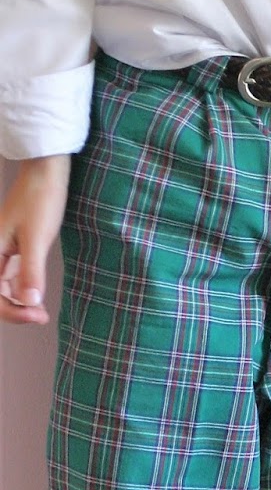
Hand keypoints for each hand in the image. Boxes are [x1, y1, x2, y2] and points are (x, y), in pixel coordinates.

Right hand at [0, 155, 70, 325]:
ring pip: (1, 287)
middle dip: (15, 310)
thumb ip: (31, 271)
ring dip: (18, 302)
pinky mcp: (12, 248)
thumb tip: (29, 302)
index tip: (37, 316)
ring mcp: (0, 250)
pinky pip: (9, 276)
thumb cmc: (40, 199)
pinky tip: (36, 294)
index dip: (12, 311)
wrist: (45, 173)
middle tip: (42, 317)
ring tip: (40, 312)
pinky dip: (21, 289)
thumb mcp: (37, 238)